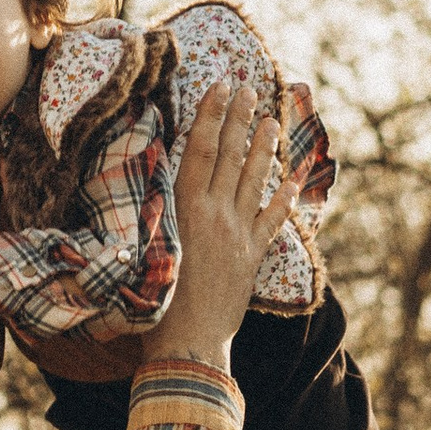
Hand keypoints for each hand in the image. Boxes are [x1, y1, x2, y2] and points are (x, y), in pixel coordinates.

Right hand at [145, 81, 303, 370]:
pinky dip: (285, 199)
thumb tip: (136, 184)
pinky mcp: (252, 257)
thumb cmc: (152, 303)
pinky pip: (273, 221)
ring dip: (263, 148)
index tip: (220, 85)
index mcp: (184, 209)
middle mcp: (215, 215)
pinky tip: (294, 179)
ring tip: (270, 119)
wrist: (188, 344)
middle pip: (230, 156)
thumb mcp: (144, 248)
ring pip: (255, 181)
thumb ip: (148, 217)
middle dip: (239, 119)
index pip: (200, 149)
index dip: (211, 114)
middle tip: (249, 88)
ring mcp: (238, 235)